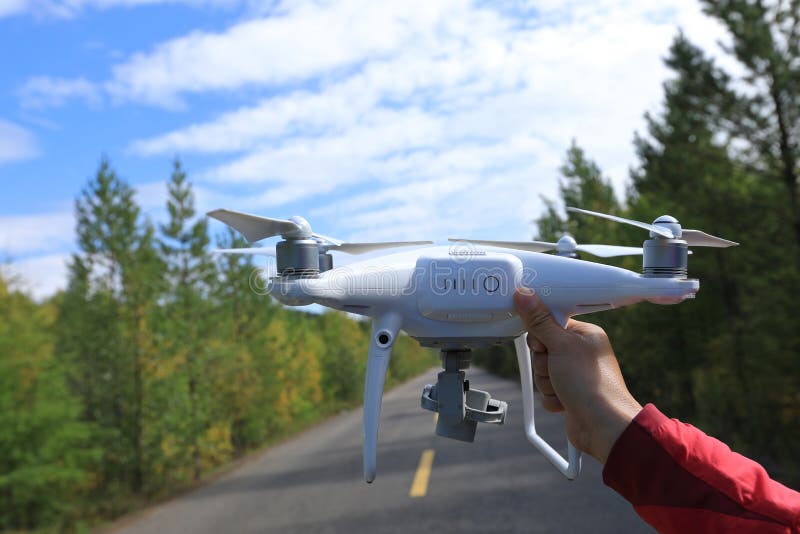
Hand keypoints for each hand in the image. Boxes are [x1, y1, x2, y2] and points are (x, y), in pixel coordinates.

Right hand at [513, 288, 642, 463]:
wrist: (603, 426)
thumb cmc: (592, 384)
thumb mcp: (560, 345)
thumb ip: (539, 321)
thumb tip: (524, 295)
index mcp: (584, 334)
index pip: (550, 322)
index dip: (541, 334)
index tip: (542, 343)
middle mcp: (581, 352)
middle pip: (541, 349)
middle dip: (543, 363)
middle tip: (557, 368)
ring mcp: (575, 374)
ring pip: (542, 372)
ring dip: (547, 383)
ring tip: (564, 388)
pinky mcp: (570, 393)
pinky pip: (546, 391)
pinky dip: (552, 398)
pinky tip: (566, 402)